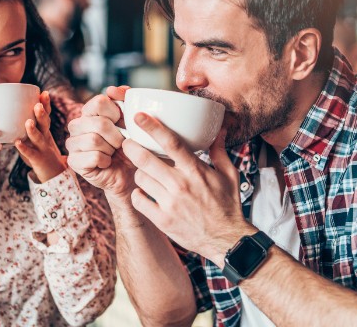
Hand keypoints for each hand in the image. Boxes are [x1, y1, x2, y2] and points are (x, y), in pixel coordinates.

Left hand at [15, 91, 66, 182]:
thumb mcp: (37, 138)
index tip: (44, 93)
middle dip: (42, 114)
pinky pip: (30, 153)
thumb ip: (28, 126)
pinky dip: (24, 148)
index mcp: (45, 131)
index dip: (46, 105)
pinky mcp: (38, 159)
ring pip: (38, 138)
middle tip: (38, 104)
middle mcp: (45, 138)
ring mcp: (42, 149)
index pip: (47, 115)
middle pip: (45, 124)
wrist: (53, 173)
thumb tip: (10, 111)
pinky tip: (17, 143)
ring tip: (28, 122)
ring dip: (33, 130)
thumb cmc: (41, 152)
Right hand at [66, 86, 137, 202]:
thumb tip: (114, 89)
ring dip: (111, 149)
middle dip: (117, 135)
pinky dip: (106, 160)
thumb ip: (125, 101)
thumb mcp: (132, 122)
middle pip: (99, 123)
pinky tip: (107, 162)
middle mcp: (77, 125)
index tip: (123, 123)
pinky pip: (93, 156)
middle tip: (120, 143)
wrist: (128, 174)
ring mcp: (73, 143)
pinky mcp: (73, 161)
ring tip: (113, 153)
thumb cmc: (130, 147)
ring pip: (94, 140)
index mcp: (89, 111)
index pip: (99, 102)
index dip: (116, 113)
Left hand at [122, 113, 253, 264]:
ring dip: (139, 172)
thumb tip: (219, 130)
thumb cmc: (227, 206)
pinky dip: (138, 194)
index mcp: (196, 171)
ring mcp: (170, 203)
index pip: (171, 143)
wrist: (226, 239)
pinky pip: (138, 200)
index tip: (139, 117)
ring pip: (140, 178)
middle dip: (132, 147)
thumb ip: (219, 151)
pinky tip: (144, 193)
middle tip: (127, 142)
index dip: (152, 127)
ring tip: (143, 171)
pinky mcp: (162, 220)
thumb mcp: (229, 175)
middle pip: (146, 159)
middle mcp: (180, 185)